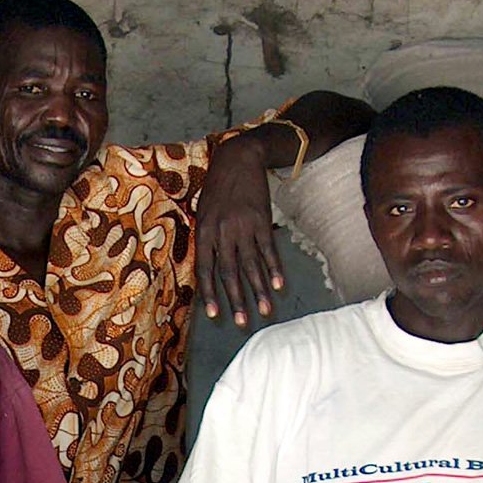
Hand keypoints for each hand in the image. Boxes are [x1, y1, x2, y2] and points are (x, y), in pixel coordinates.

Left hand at [195, 133, 285, 327]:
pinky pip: (269, 251)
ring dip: (259, 291)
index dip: (211, 294)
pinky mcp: (262, 221)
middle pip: (230, 273)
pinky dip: (274, 269)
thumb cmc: (217, 188)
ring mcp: (243, 227)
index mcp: (204, 232)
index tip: (215, 316)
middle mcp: (222, 232)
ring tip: (266, 312)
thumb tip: (208, 268)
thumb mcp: (203, 211)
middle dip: (237, 301)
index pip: (206, 270)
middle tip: (242, 323)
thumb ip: (205, 239)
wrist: (238, 158)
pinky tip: (279, 285)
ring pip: (252, 266)